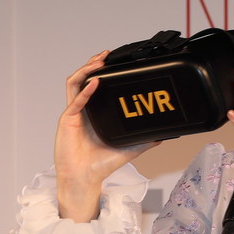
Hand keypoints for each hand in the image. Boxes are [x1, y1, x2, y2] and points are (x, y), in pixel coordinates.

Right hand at [54, 51, 159, 221]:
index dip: (103, 72)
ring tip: (98, 61)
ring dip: (86, 70)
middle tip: (106, 55)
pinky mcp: (68, 120)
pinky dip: (85, 90)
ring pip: (75, 84)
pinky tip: (95, 82)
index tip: (116, 62)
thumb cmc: (101, 164)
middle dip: (93, 64)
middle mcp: (83, 110)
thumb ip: (146, 140)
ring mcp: (74, 113)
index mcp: (95, 113)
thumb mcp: (130, 148)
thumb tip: (165, 135)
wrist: (85, 178)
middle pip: (84, 79)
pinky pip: (76, 101)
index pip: (96, 85)